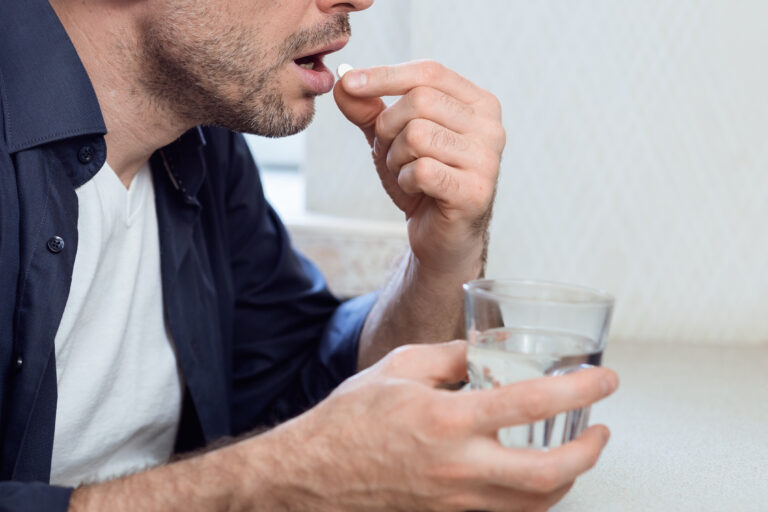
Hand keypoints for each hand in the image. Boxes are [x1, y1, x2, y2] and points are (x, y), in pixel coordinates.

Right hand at [268, 341, 618, 510]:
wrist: (312, 474)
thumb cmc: (349, 420)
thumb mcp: (398, 368)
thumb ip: (450, 358)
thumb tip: (485, 352)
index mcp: (446, 419)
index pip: (530, 403)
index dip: (578, 388)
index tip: (603, 380)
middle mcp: (457, 466)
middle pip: (548, 474)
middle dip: (589, 453)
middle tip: (601, 431)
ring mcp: (455, 499)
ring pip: (534, 504)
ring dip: (568, 480)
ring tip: (575, 454)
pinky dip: (532, 498)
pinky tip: (532, 479)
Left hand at [334, 61, 504, 277]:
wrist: (441, 236)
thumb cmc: (423, 181)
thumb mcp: (392, 138)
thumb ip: (369, 109)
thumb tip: (343, 79)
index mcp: (478, 104)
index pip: (430, 72)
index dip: (386, 75)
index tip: (349, 83)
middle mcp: (491, 127)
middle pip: (420, 101)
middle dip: (388, 127)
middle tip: (390, 152)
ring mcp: (487, 160)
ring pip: (418, 135)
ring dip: (396, 157)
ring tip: (406, 172)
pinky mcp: (475, 192)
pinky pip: (422, 170)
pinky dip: (406, 181)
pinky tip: (416, 190)